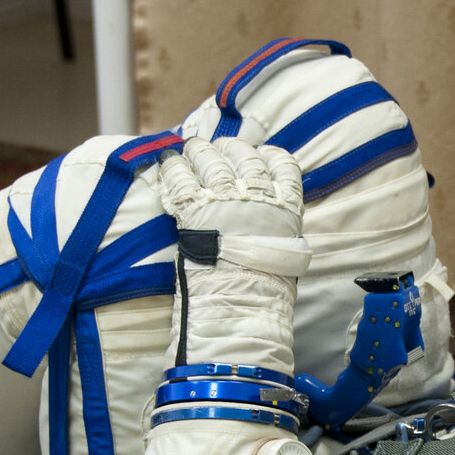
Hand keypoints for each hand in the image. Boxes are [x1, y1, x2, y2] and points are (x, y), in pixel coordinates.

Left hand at [154, 137, 309, 371]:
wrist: (241, 307)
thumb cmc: (266, 291)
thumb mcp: (287, 254)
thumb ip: (277, 228)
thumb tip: (270, 222)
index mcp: (285, 207)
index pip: (283, 166)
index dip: (268, 155)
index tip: (260, 152)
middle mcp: (257, 197)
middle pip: (243, 156)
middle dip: (228, 148)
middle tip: (217, 147)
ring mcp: (225, 200)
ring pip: (211, 160)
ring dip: (199, 151)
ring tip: (190, 147)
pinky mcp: (194, 209)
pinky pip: (180, 178)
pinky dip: (173, 168)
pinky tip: (168, 162)